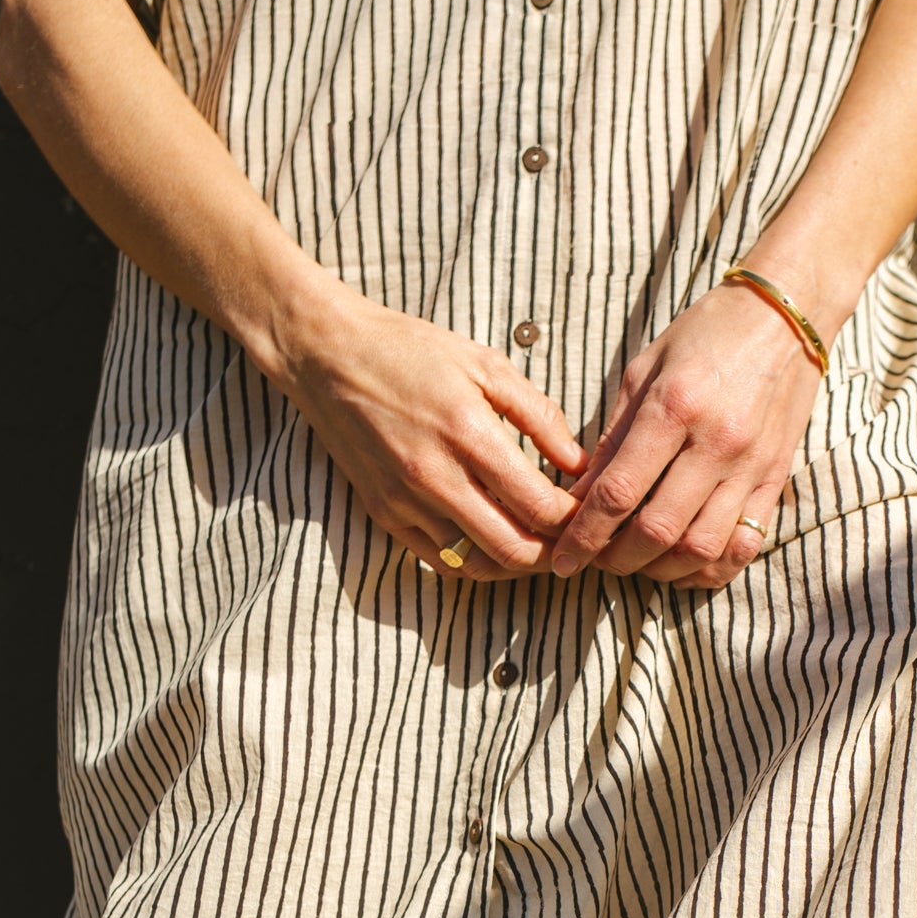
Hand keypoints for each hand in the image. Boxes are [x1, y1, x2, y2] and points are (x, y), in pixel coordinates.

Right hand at [280, 280, 586, 573]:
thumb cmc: (410, 352)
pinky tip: (494, 539)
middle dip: (555, 553)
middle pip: (515, 551)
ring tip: (539, 543)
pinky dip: (475, 560)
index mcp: (468, 434)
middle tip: (573, 539)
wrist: (326, 355)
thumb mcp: (485, 364)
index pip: (540, 507)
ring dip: (516, 562)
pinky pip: (441, 560)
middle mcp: (435, 477)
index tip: (590, 511)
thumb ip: (538, 416)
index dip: (576, 519)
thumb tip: (580, 463)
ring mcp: (405, 502)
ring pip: (479, 565)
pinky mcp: (383, 514)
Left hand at [539, 280, 825, 587]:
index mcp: (675, 406)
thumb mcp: (645, 369)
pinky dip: (710, 568)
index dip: (585, 535)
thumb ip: (614, 437)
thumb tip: (580, 497)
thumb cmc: (706, 334)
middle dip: (617, 559)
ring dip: (661, 570)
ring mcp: (752, 465)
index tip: (565, 557)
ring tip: (638, 562)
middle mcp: (717, 442)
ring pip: (701, 549)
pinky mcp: (776, 479)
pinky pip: (745, 545)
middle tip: (597, 560)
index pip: (619, 491)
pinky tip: (685, 565)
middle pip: (658, 531)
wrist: (786, 317)